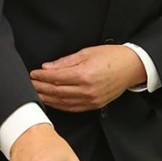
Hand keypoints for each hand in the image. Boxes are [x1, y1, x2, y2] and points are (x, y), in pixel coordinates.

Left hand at [30, 44, 145, 112]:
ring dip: (47, 98)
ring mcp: (91, 100)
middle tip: (30, 84)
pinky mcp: (94, 105)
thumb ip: (66, 61)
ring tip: (36, 93)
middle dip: (40, 87)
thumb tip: (48, 67)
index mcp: (84, 74)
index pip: (56, 77)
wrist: (132, 67)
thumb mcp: (87, 52)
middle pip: (57, 91)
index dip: (42, 76)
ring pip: (62, 102)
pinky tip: (51, 101)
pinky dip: (59, 105)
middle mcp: (87, 90)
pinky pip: (72, 108)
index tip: (33, 73)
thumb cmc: (112, 57)